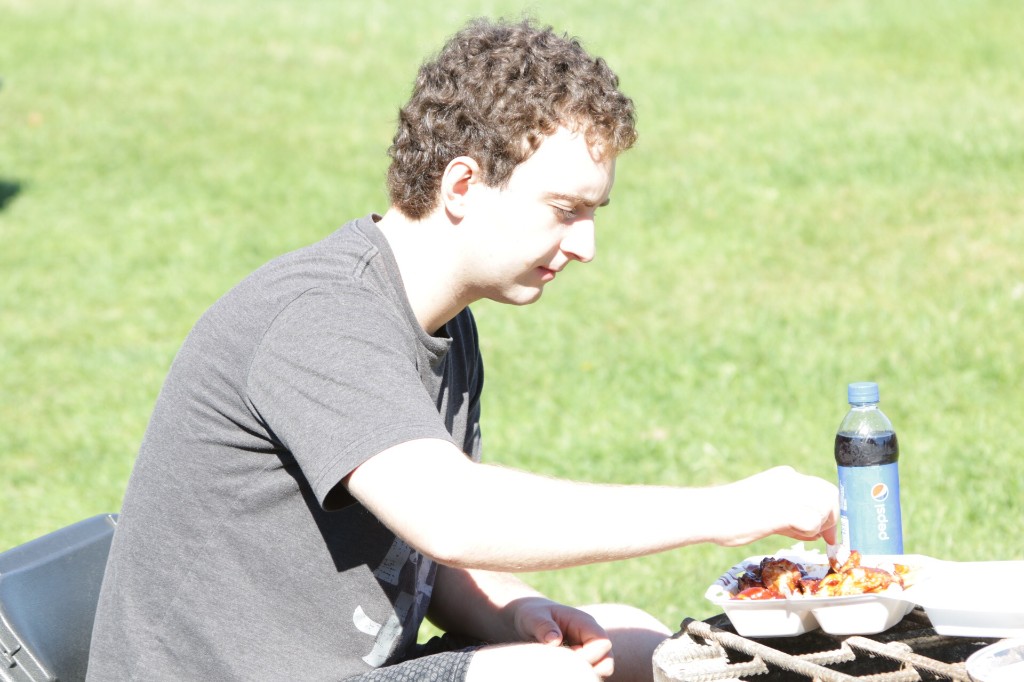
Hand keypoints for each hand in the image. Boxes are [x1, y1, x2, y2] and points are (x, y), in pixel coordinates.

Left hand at [509, 597, 613, 677]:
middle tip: (561, 665)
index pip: (602, 641)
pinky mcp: (583, 662)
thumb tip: (555, 640)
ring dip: (580, 673)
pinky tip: (558, 670)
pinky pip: (586, 674)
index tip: (566, 657)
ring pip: (599, 671)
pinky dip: (575, 675)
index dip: (589, 654)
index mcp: (584, 622)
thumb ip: (543, 626)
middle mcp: (591, 638)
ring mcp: (589, 651)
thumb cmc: (533, 615)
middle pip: (606, 660)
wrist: (530, 621)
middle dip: (586, 667)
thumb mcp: (533, 617)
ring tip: (558, 666)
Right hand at [721, 466, 839, 545]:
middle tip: (827, 538)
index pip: (821, 487)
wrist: (709, 512)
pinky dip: (809, 532)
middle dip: (831, 518)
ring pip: (826, 507)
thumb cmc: (730, 516)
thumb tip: (817, 531)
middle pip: (829, 494)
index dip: (829, 509)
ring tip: (800, 534)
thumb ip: (792, 518)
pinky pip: (813, 522)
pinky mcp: (784, 509)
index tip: (828, 529)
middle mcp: (790, 479)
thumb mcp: (767, 511)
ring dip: (821, 525)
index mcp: (784, 476)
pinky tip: (792, 534)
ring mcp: (788, 492)